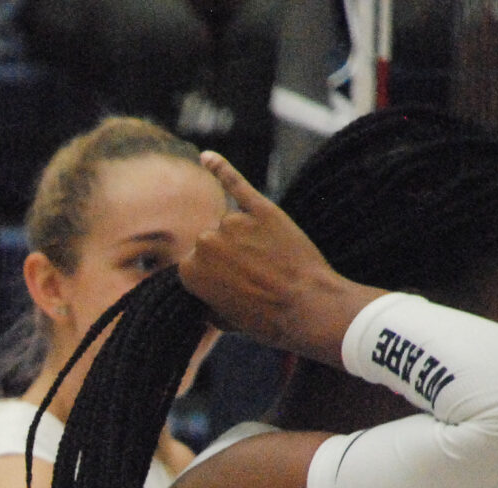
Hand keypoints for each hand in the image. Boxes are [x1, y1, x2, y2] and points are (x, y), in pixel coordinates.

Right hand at [177, 152, 380, 367]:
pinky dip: (221, 169)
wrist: (308, 306)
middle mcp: (205, 241)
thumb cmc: (266, 319)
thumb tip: (204, 291)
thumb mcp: (224, 320)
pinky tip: (207, 157)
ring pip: (232, 225)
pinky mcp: (261, 209)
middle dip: (230, 258)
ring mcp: (233, 222)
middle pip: (212, 243)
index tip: (235, 291)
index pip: (195, 266)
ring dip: (247, 240)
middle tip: (256, 279)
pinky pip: (236, 184)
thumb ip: (206, 297)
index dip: (217, 280)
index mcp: (189, 271)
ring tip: (271, 263)